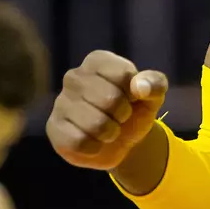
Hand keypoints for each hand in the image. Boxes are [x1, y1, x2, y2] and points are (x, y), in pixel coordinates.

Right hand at [46, 50, 168, 170]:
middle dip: (123, 115)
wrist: (121, 142)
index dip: (135, 93)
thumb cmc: (134, 110)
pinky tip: (94, 142)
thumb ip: (154, 84)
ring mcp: (61, 102)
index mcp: (97, 61)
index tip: (131, 97)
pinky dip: (95, 147)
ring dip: (110, 133)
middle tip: (120, 117)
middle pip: (111, 99)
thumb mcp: (153, 96)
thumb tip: (140, 86)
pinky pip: (79, 142)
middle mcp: (74, 76)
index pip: (124, 74)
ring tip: (108, 130)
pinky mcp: (54, 128)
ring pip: (96, 124)